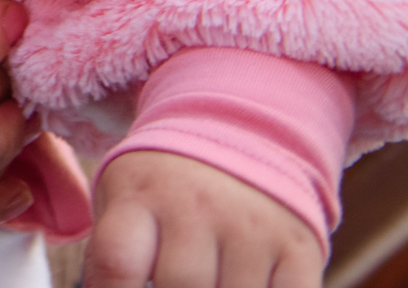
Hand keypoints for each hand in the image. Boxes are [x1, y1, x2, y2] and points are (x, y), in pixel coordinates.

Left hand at [88, 150, 321, 287]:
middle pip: (181, 286)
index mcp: (140, 194)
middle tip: (169, 285)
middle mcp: (197, 205)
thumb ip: (109, 259)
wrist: (237, 134)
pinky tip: (246, 286)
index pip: (117, 264)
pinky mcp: (298, 246)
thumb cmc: (163, 189)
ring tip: (207, 282)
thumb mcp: (121, 201)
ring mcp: (252, 225)